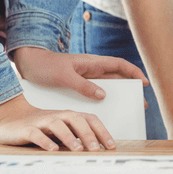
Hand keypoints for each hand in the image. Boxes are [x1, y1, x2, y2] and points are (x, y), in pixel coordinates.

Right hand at [0, 94, 115, 150]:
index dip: (102, 131)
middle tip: (96, 149)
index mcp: (69, 116)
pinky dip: (45, 141)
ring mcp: (42, 121)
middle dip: (88, 134)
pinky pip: (36, 133)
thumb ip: (76, 136)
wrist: (10, 118)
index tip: (110, 146)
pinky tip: (53, 149)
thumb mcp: (61, 130)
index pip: (90, 119)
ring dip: (69, 136)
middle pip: (76, 119)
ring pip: (58, 124)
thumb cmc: (40, 126)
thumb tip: (97, 149)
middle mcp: (58, 116)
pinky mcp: (27, 129)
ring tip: (77, 149)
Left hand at [12, 47, 147, 100]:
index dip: (134, 72)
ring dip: (117, 96)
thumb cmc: (46, 66)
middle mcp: (92, 69)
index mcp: (92, 62)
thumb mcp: (64, 77)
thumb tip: (103, 95)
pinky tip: (103, 111)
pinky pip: (94, 92)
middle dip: (130, 88)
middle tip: (139, 103)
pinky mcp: (77, 85)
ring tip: (125, 110)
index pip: (119, 65)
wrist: (28, 64)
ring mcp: (85, 77)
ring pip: (107, 86)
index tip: (144, 83)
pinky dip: (102, 100)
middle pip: (117, 77)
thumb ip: (83, 86)